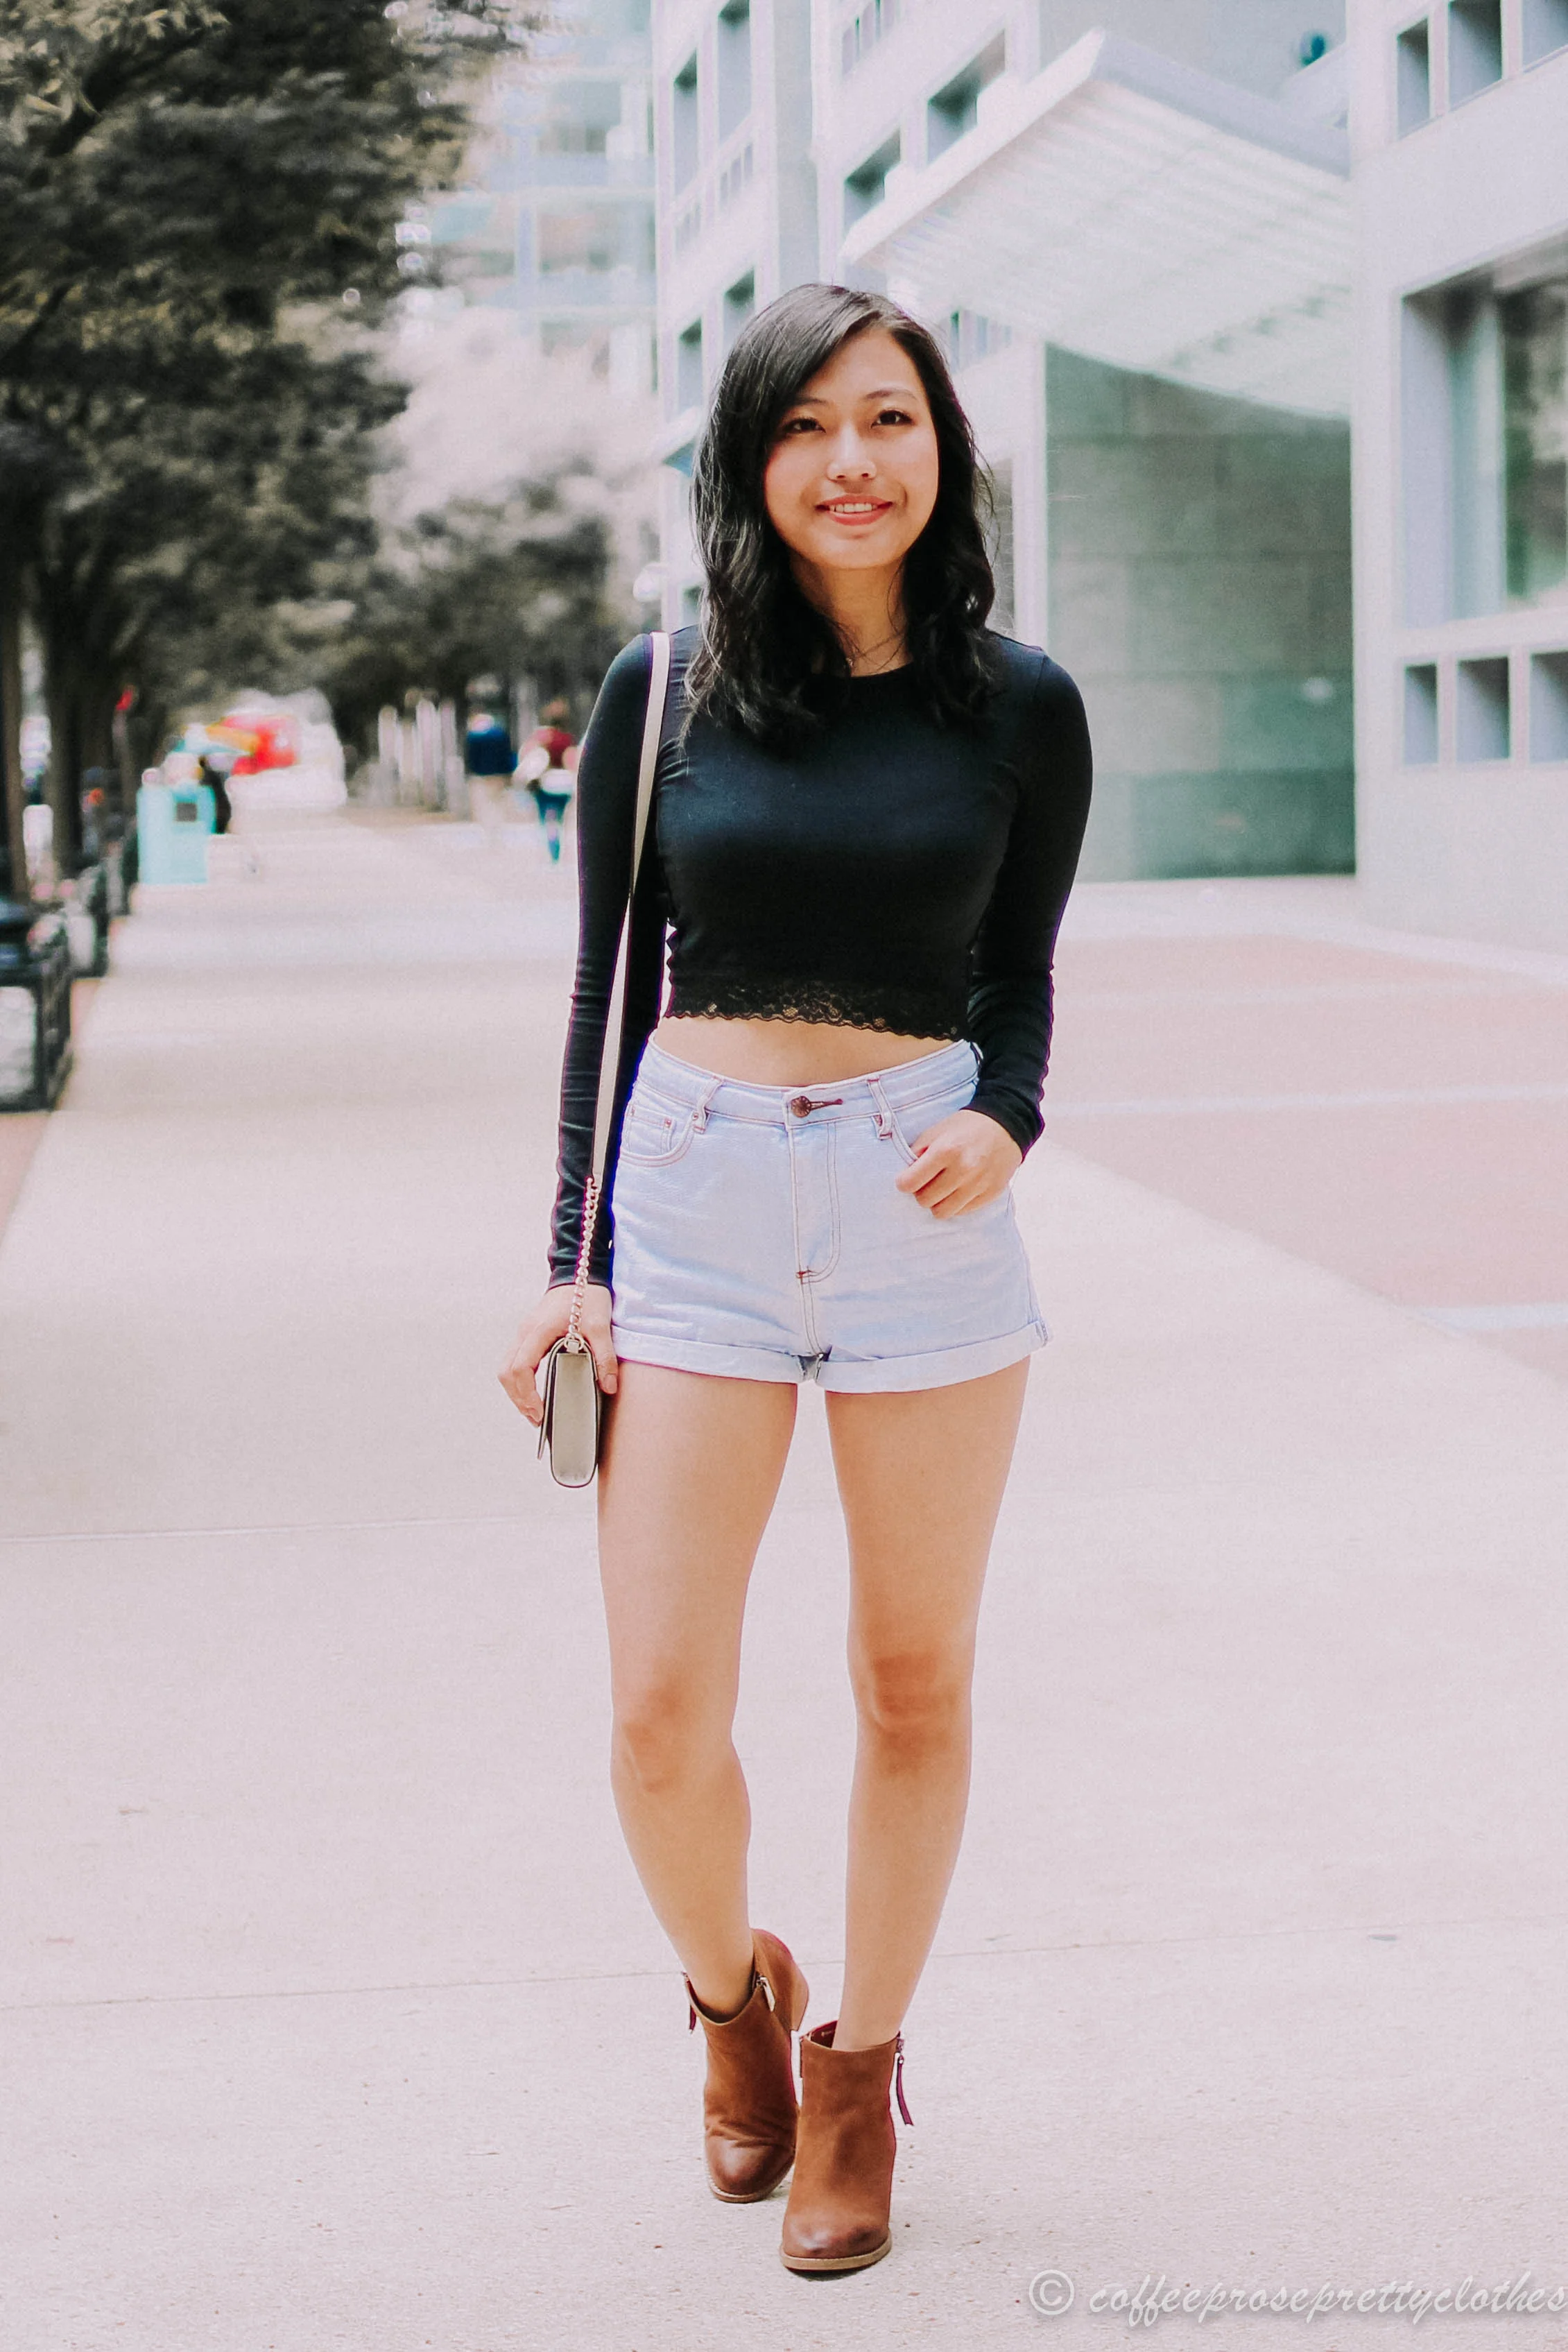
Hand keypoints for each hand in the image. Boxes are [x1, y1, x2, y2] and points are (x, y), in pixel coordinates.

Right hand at [498, 1283, 617, 1424]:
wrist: (579, 1273)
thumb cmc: (588, 1296)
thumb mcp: (600, 1326)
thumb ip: (605, 1357)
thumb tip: (608, 1387)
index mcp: (538, 1331)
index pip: (520, 1368)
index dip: (526, 1394)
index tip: (540, 1411)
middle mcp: (525, 1332)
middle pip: (506, 1372)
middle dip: (518, 1399)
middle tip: (537, 1419)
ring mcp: (523, 1333)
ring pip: (506, 1367)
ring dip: (516, 1392)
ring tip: (534, 1412)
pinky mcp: (527, 1335)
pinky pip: (514, 1361)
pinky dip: (519, 1381)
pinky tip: (534, 1393)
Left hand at [893, 1108, 1021, 1217]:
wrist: (1005, 1126)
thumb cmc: (967, 1127)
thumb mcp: (936, 1131)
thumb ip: (917, 1152)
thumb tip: (905, 1175)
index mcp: (945, 1151)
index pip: (910, 1183)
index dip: (904, 1182)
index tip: (907, 1179)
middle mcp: (962, 1170)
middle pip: (925, 1200)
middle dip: (921, 1192)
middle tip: (928, 1182)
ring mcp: (978, 1184)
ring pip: (943, 1212)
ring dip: (938, 1202)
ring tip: (942, 1188)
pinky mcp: (990, 1193)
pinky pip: (962, 1212)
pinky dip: (956, 1203)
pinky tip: (959, 1189)